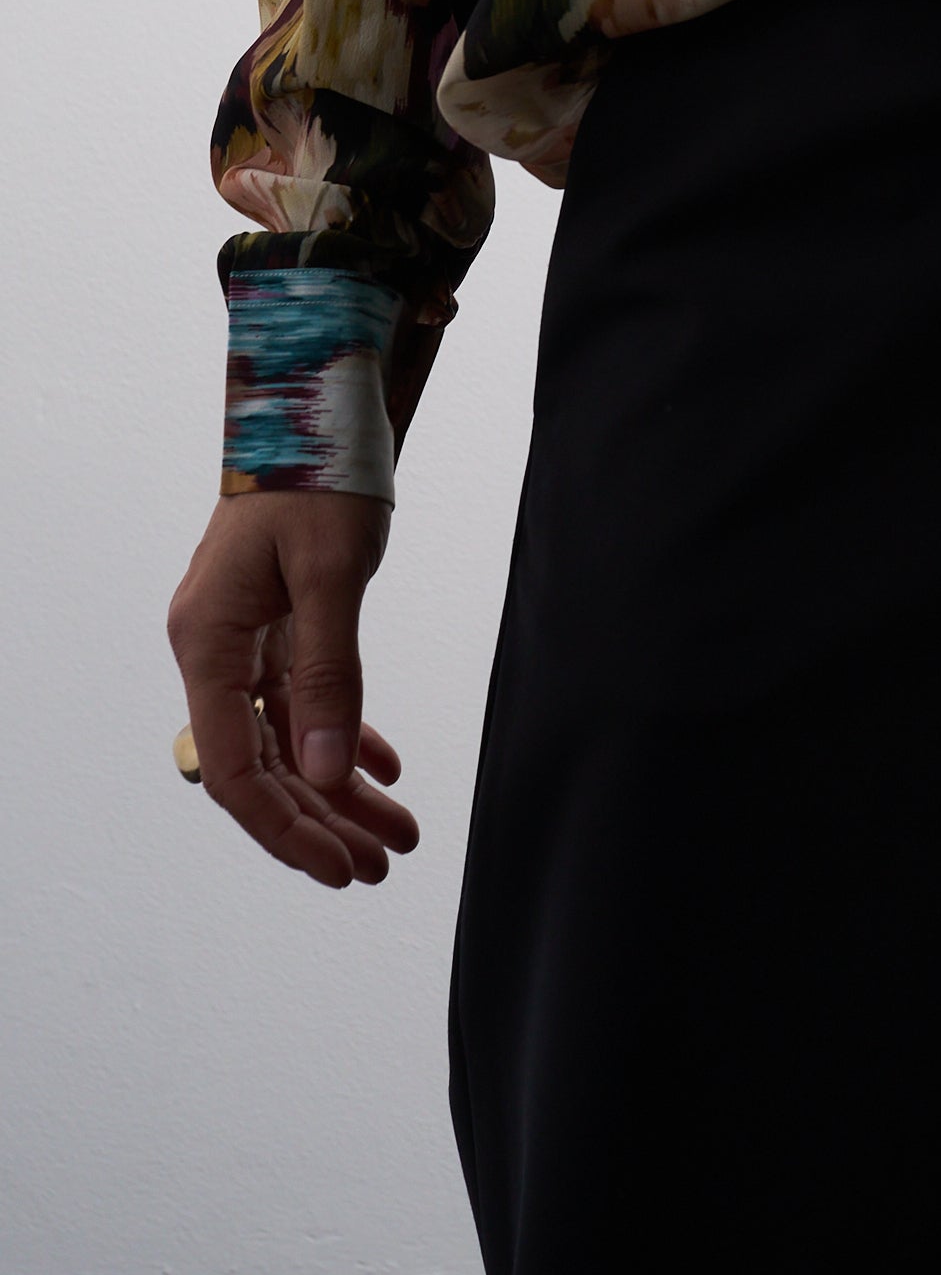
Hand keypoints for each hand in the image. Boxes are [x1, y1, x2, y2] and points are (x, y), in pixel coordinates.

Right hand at [167, 491, 418, 888]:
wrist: (312, 405)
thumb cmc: (315, 473)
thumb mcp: (330, 576)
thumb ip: (328, 676)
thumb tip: (328, 775)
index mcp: (208, 644)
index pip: (236, 770)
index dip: (286, 828)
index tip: (340, 869)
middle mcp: (214, 650)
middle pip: (263, 766)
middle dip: (321, 823)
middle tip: (382, 866)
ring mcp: (242, 639)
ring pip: (289, 740)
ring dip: (340, 790)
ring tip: (397, 835)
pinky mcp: (275, 624)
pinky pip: (303, 701)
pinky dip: (345, 735)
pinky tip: (386, 771)